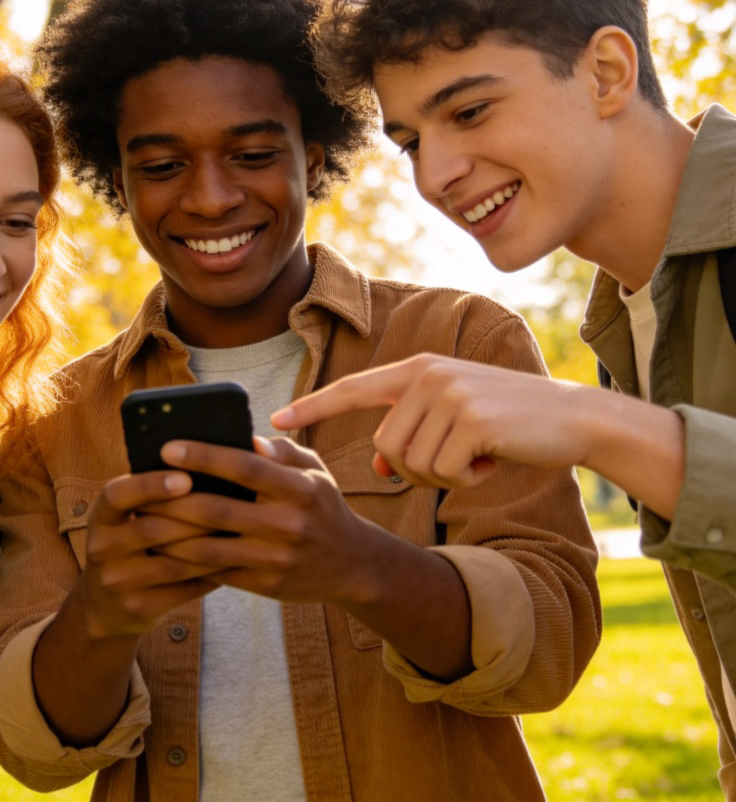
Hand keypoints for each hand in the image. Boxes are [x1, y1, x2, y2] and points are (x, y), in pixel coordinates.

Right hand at [76, 469, 224, 639]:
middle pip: (151, 529)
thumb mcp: (124, 517)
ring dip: (209, 548)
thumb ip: (151, 496)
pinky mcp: (138, 607)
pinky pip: (183, 590)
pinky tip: (232, 563)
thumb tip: (203, 469)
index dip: (150, 485)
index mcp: (100, 516)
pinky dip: (211, 576)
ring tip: (238, 533)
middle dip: (194, 518)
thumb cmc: (129, 543)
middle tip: (230, 506)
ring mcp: (117, 582)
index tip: (186, 477)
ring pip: (172, 563)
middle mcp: (101, 548)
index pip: (117, 495)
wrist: (104, 605)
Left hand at [145, 436, 383, 607]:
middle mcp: (289, 524)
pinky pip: (216, 572)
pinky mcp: (266, 586)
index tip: (167, 448)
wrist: (353, 565)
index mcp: (299, 488)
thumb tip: (243, 435)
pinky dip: (186, 560)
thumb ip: (280, 450)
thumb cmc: (323, 505)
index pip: (244, 467)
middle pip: (217, 510)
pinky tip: (163, 547)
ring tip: (144, 518)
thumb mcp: (314, 470)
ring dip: (170, 534)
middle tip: (141, 488)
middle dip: (173, 499)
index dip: (203, 456)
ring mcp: (276, 559)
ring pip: (210, 548)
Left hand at [270, 354, 685, 514]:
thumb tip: (376, 466)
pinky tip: (492, 459)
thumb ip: (412, 435)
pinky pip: (442, 471)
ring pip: (410, 462)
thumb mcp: (454, 422)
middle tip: (459, 459)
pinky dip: (465, 478)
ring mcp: (447, 392)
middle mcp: (427, 374)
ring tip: (478, 454)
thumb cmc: (509, 423)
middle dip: (415, 469)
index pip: (354, 390)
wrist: (574, 417)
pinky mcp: (469, 417)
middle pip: (385, 446)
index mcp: (417, 369)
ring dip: (443, 474)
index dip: (314, 407)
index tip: (275, 421)